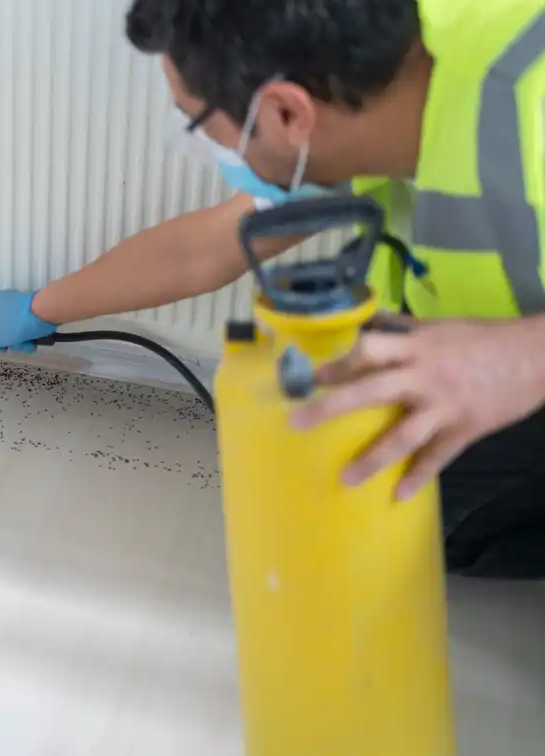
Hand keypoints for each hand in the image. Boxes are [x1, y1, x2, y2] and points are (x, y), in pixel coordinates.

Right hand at [0, 290, 56, 353]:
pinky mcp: (30, 313)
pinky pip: (23, 329)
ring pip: (9, 330)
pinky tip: (30, 343)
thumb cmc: (10, 323)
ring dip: (14, 343)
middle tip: (2, 349)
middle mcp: (0, 303)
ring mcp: (16, 307)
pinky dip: (26, 338)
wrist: (41, 314)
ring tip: (21, 345)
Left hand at [291, 317, 544, 499]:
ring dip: (371, 458)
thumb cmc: (484, 337)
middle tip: (296, 423)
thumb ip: (403, 328)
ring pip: (401, 436)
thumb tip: (371, 321)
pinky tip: (398, 495)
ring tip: (344, 479)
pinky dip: (418, 476)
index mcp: (416, 347)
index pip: (367, 350)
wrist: (539, 355)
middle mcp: (424, 375)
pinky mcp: (465, 428)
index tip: (311, 376)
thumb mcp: (440, 326)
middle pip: (370, 391)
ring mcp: (444, 405)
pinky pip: (437, 457)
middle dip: (330, 407)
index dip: (338, 363)